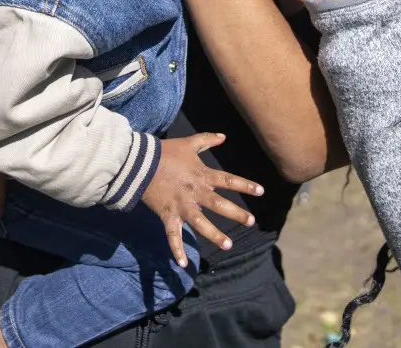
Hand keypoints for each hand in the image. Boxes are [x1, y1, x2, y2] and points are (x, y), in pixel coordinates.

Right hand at [140, 133, 264, 267]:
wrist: (139, 162)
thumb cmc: (165, 152)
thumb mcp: (189, 143)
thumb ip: (207, 140)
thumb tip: (224, 136)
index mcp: (202, 175)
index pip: (228, 181)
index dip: (245, 185)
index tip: (261, 191)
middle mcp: (195, 192)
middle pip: (219, 204)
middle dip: (236, 213)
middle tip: (250, 221)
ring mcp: (181, 205)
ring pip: (201, 223)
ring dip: (215, 235)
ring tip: (229, 245)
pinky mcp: (167, 214)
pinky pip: (172, 235)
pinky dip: (177, 250)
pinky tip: (183, 264)